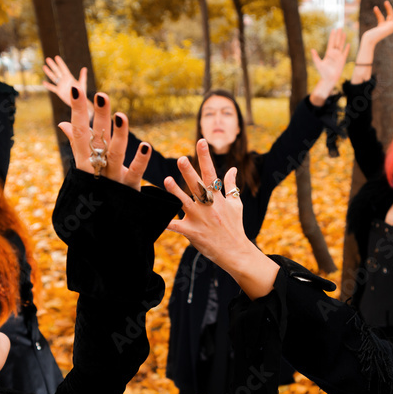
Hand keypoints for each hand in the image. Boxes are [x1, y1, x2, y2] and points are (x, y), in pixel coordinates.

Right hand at [42, 55, 83, 107]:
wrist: (79, 101)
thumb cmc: (82, 92)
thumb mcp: (82, 84)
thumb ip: (83, 76)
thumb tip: (85, 68)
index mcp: (69, 77)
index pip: (64, 68)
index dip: (60, 63)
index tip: (56, 57)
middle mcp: (64, 80)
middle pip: (57, 71)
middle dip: (52, 65)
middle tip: (48, 59)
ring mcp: (61, 85)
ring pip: (53, 77)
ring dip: (49, 72)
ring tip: (44, 67)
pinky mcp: (59, 91)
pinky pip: (52, 88)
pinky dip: (48, 86)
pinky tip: (44, 82)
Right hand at [57, 70, 147, 189]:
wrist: (102, 231)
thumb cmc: (94, 195)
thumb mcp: (85, 171)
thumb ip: (77, 146)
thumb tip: (64, 125)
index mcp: (85, 163)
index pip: (79, 134)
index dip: (77, 112)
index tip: (76, 90)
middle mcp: (96, 170)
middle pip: (97, 140)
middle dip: (99, 117)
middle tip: (102, 96)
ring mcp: (112, 181)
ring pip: (115, 155)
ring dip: (119, 135)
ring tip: (121, 116)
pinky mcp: (129, 191)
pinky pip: (135, 174)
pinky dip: (140, 161)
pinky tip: (147, 145)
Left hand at [165, 140, 249, 265]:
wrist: (235, 252)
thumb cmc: (235, 226)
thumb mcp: (236, 204)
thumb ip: (231, 185)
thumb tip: (232, 168)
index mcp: (219, 198)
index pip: (211, 173)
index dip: (205, 157)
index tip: (201, 141)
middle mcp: (209, 206)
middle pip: (197, 186)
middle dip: (189, 172)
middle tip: (181, 159)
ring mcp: (200, 219)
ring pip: (185, 203)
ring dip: (175, 192)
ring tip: (166, 180)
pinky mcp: (192, 232)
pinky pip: (176, 226)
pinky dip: (167, 222)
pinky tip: (155, 216)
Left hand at [311, 28, 349, 95]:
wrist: (329, 79)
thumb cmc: (323, 72)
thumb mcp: (318, 64)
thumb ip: (315, 56)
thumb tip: (312, 49)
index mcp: (328, 53)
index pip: (331, 42)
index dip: (332, 36)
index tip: (333, 30)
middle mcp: (334, 53)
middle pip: (337, 42)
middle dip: (338, 35)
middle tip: (340, 27)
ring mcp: (338, 56)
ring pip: (341, 46)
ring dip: (343, 39)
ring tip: (344, 33)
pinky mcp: (342, 60)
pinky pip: (345, 53)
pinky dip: (347, 49)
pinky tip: (348, 44)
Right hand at [359, 0, 392, 49]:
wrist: (368, 41)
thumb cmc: (375, 36)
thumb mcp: (385, 30)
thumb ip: (392, 26)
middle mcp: (391, 27)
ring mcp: (386, 27)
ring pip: (389, 15)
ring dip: (388, 8)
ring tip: (386, 1)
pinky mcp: (380, 27)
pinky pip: (381, 18)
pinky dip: (378, 13)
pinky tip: (375, 8)